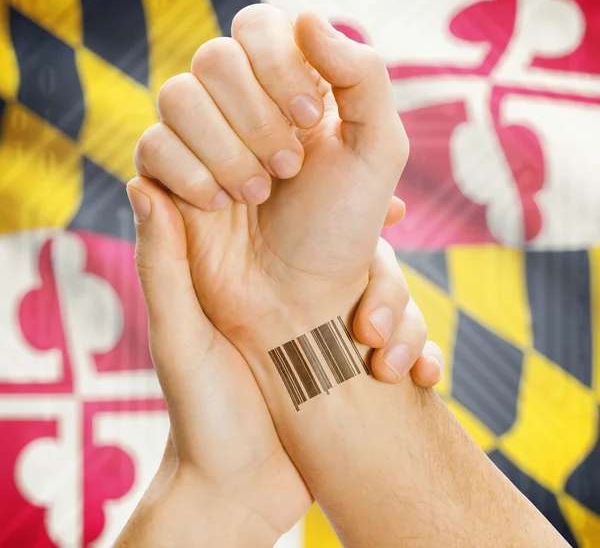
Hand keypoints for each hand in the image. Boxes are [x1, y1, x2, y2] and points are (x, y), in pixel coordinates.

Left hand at [123, 177, 442, 539]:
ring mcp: (331, 332)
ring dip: (408, 325)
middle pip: (363, 259)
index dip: (337, 201)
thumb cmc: (200, 415)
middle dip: (386, 281)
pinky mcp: (352, 366)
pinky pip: (403, 346)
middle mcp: (299, 298)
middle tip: (374, 321)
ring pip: (391, 301)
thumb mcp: (179, 337)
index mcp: (256, 280)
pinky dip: (422, 357)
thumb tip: (141, 184)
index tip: (381, 202)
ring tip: (392, 366)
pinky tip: (423, 379)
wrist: (236, 494)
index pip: (302, 222)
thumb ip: (163, 267)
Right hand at [134, 4, 422, 376]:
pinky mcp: (168, 177)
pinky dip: (191, 176)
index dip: (278, 65)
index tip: (311, 121)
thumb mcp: (378, 150)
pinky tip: (221, 206)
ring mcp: (200, 141)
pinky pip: (152, 146)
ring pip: (176, 97)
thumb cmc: (344, 229)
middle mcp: (241, 108)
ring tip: (256, 195)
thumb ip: (362, 74)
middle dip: (254, 118)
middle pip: (214, 58)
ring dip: (224, 150)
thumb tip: (304, 17)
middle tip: (287, 169)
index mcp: (290, 88)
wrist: (302, 299)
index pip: (260, 26)